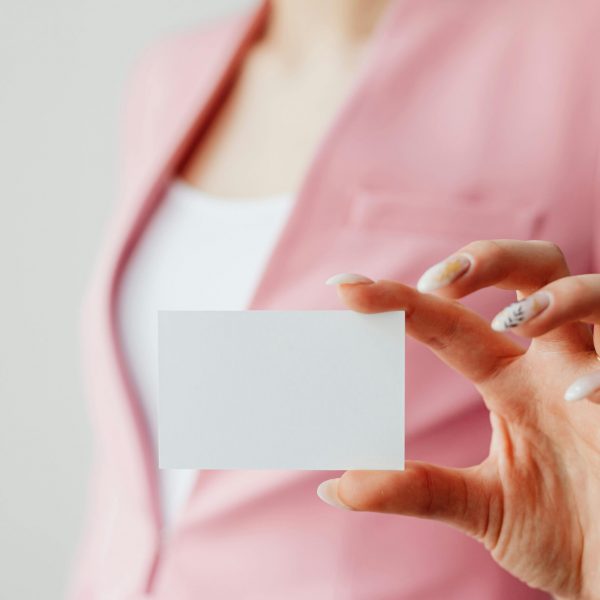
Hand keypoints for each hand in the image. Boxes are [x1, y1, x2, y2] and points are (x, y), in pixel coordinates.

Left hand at [319, 240, 599, 599]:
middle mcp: (557, 365)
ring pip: (596, 295)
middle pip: (534, 271)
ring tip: (512, 321)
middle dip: (488, 260)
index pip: (451, 323)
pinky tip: (581, 394)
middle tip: (435, 281)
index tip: (345, 287)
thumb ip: (415, 489)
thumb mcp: (482, 507)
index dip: (401, 300)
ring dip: (557, 296)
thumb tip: (335, 488)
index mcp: (512, 380)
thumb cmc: (564, 535)